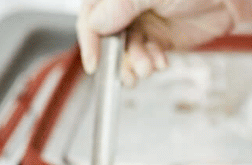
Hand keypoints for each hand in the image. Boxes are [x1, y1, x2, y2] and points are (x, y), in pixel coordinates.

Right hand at [77, 0, 251, 85]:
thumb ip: (122, 6)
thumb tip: (96, 21)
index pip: (92, 16)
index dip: (90, 40)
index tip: (95, 62)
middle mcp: (128, 7)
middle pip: (109, 37)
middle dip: (118, 57)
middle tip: (128, 72)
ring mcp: (144, 22)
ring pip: (128, 50)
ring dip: (135, 63)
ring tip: (148, 68)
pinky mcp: (160, 38)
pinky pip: (147, 55)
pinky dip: (151, 62)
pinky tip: (161, 62)